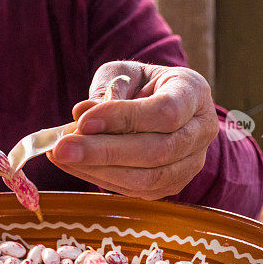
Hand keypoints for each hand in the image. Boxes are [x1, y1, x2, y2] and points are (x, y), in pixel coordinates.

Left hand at [48, 61, 218, 199]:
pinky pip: (136, 190)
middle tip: (61, 147)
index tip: (83, 120)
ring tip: (61, 155)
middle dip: (104, 151)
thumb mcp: (126, 73)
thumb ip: (109, 89)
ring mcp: (191, 164)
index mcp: (194, 93)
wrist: (162, 105)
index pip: (166, 111)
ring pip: (148, 178)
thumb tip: (82, 113)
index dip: (125, 118)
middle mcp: (202, 131)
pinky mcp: (171, 186)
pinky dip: (99, 178)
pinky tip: (72, 164)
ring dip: (98, 169)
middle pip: (157, 151)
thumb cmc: (142, 84)